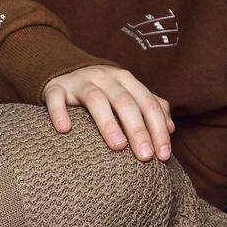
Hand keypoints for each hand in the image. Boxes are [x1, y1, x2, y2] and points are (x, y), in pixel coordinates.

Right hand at [43, 65, 174, 160]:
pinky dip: (60, 112)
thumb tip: (171, 129)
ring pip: (96, 99)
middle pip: (125, 102)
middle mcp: (106, 77)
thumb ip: (150, 108)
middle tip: (145, 156)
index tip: (163, 156)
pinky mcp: (56, 87)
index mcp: (127, 80)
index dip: (158, 129)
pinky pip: (57, 98)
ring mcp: (80, 81)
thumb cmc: (104, 91)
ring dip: (108, 123)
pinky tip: (65, 130)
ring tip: (117, 147)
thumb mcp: (128, 94)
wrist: (64, 69)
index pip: (148, 104)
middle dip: (138, 130)